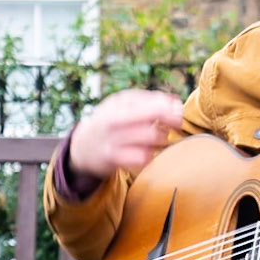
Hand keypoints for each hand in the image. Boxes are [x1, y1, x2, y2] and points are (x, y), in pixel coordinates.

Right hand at [66, 90, 189, 188]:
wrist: (82, 145)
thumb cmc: (108, 120)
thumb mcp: (122, 102)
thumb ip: (149, 99)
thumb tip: (176, 102)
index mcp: (120, 105)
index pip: (155, 108)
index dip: (173, 112)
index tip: (178, 114)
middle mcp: (115, 124)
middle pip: (155, 131)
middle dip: (168, 130)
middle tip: (170, 128)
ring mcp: (114, 143)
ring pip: (151, 146)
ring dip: (160, 142)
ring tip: (156, 138)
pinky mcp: (114, 160)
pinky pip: (143, 159)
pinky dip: (149, 155)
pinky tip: (145, 151)